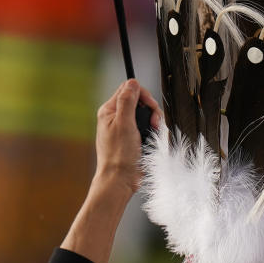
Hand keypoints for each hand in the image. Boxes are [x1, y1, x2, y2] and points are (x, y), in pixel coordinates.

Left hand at [92, 79, 160, 199]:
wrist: (120, 179)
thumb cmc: (119, 155)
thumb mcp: (124, 123)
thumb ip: (127, 101)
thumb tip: (132, 83)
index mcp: (109, 110)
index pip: (128, 89)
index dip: (143, 95)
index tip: (150, 106)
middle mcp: (116, 117)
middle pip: (139, 100)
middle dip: (150, 109)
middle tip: (154, 122)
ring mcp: (124, 128)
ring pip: (144, 114)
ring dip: (152, 121)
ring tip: (153, 132)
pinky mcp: (132, 138)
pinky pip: (145, 127)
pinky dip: (151, 131)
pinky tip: (152, 138)